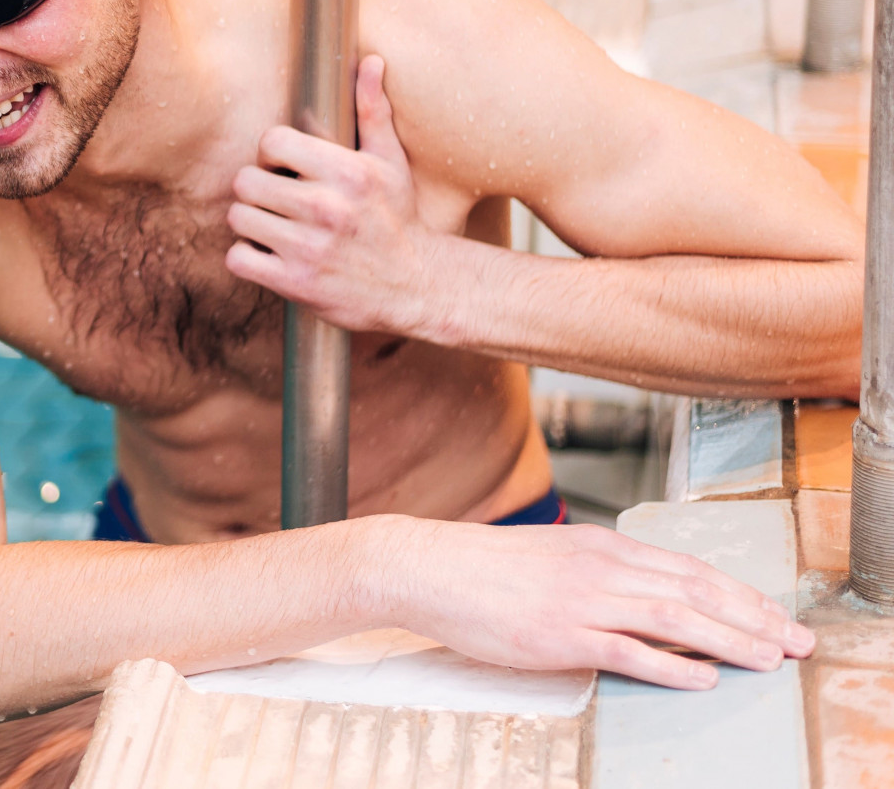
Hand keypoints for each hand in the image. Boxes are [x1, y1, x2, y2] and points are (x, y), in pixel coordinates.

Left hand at [225, 55, 452, 336]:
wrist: (415, 287)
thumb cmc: (397, 219)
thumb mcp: (391, 163)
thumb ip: (373, 112)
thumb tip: (371, 61)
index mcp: (347, 172)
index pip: (270, 141)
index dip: (271, 154)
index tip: (286, 168)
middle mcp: (326, 208)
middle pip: (245, 181)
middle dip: (256, 189)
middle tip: (275, 199)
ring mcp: (309, 248)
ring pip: (238, 218)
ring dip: (250, 224)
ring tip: (274, 227)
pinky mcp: (295, 283)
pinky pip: (238, 259)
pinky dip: (246, 258)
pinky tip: (269, 255)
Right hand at [373, 516, 814, 687]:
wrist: (428, 567)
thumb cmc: (483, 567)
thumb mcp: (553, 556)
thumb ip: (598, 571)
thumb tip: (638, 591)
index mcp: (600, 545)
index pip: (688, 567)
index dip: (739, 592)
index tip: (772, 613)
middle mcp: (600, 566)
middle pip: (695, 590)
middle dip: (754, 616)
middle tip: (794, 640)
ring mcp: (581, 599)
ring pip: (675, 617)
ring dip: (730, 640)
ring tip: (768, 659)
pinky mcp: (560, 633)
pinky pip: (629, 650)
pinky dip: (673, 664)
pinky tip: (702, 678)